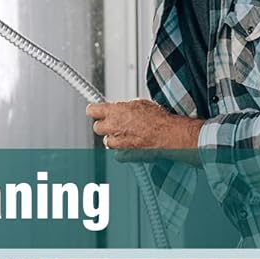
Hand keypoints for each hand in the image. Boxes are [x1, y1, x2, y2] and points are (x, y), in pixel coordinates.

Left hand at [86, 98, 202, 153]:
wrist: (167, 134)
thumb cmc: (158, 119)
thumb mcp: (139, 104)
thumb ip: (124, 108)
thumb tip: (120, 108)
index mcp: (114, 111)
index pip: (92, 110)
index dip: (95, 110)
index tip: (96, 111)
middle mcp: (112, 126)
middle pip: (97, 127)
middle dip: (105, 126)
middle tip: (114, 124)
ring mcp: (117, 142)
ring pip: (107, 141)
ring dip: (114, 138)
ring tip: (127, 135)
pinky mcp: (123, 154)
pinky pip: (117, 153)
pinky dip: (122, 150)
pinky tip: (131, 144)